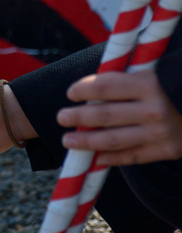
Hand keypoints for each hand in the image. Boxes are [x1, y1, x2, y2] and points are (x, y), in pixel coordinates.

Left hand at [57, 69, 181, 165]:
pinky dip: (111, 158)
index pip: (106, 87)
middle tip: (61, 117)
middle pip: (105, 114)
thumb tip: (87, 88)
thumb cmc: (171, 87)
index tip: (70, 93)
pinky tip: (95, 158)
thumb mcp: (152, 74)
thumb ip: (124, 80)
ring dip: (86, 141)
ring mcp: (160, 132)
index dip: (84, 89)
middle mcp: (154, 109)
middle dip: (78, 116)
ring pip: (113, 139)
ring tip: (68, 140)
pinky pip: (132, 156)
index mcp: (148, 83)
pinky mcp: (167, 150)